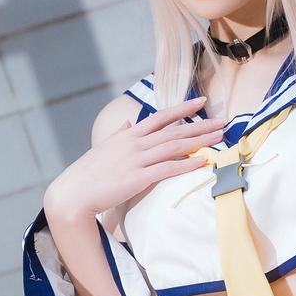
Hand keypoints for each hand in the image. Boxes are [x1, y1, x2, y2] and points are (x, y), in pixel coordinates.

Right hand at [45, 94, 225, 219]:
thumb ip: (119, 135)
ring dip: (199, 141)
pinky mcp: (137, 178)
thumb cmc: (88, 173)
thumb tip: (127, 123)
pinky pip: (167, 168)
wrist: (73, 193)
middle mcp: (134, 144)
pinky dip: (186, 164)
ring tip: (219, 138)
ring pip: (174, 146)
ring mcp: (136, 160)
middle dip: (200, 125)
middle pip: (173, 130)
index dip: (182, 109)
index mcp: (128, 136)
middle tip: (222, 122)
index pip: (160, 117)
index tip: (201, 102)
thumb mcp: (104, 148)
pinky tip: (202, 161)